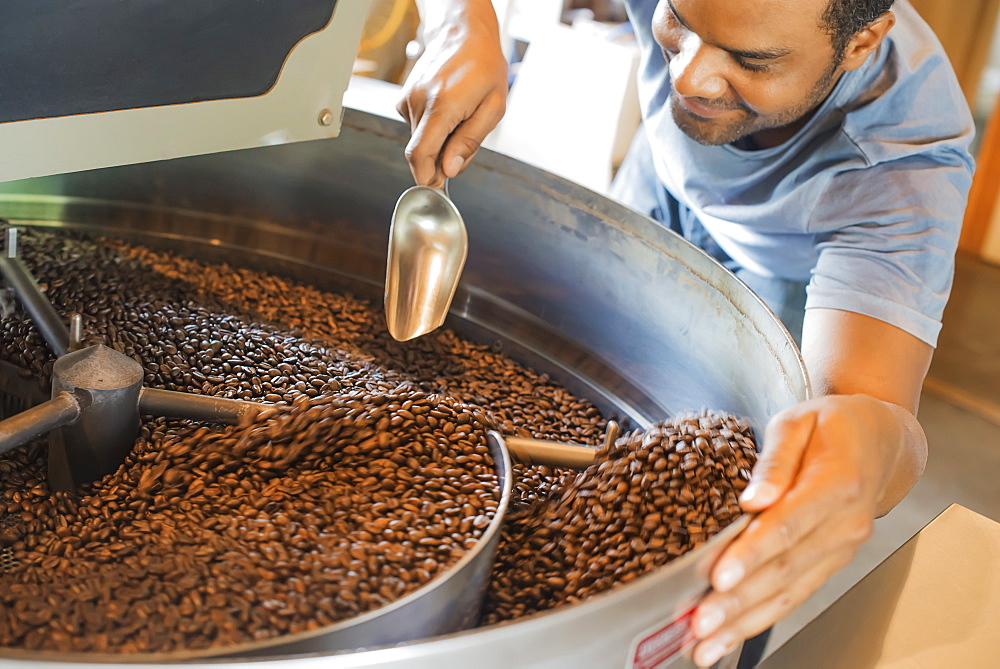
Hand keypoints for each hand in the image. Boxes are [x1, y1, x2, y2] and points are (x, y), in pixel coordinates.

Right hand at [397, 3, 507, 186]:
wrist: (464, 33)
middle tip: (464, 145)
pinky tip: (447, 110)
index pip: (420, 155)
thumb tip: (451, 169)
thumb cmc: (484, 65)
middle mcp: (419, 102)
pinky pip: (415, 127)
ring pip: (419, 140)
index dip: (426, 178)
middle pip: (420, 152)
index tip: (437, 187)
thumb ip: (470, 142)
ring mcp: (408, 98)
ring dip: (438, 141)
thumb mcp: (493, 108)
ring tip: (460, 118)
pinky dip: (431, 127)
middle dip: (440, 159)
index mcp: (442, 106)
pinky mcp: (404, 98)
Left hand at [689, 394, 923, 665]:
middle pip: (784, 570)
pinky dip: (760, 621)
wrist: (882, 442)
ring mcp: (840, 550)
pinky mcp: (830, 564)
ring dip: (744, 623)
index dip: (753, 553)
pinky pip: (795, 597)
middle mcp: (843, 526)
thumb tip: (753, 497)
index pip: (789, 526)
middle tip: (700, 624)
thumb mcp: (800, 421)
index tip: (720, 576)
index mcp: (836, 484)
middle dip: (738, 602)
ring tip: (705, 645)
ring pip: (789, 593)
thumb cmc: (834, 425)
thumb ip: (775, 458)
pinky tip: (728, 637)